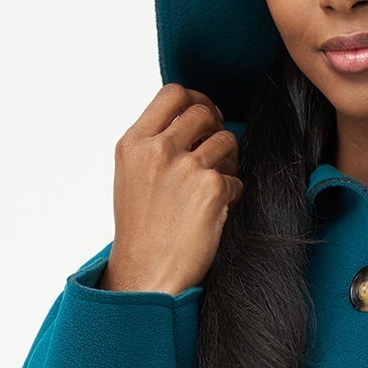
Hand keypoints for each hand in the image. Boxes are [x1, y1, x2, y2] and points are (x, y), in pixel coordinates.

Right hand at [100, 84, 242, 293]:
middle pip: (204, 112)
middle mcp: (158, 149)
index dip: (195, 99)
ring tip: (214, 187)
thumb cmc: (140, 231)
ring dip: (228, 162)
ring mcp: (186, 167)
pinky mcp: (211, 189)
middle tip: (216, 152)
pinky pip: (236, 179)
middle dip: (216, 129)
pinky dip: (231, 196)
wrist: (146, 274)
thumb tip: (191, 117)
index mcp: (133, 143)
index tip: (205, 115)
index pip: (172, 93)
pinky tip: (213, 214)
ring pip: (227, 141)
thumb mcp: (131, 176)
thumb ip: (154, 144)